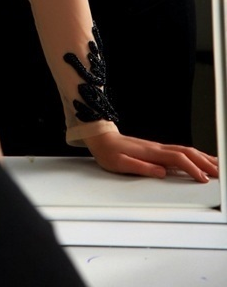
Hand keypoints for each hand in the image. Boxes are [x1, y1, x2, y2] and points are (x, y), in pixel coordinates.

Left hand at [86, 131, 218, 182]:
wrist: (101, 138)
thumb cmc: (109, 152)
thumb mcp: (119, 163)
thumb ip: (140, 167)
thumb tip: (160, 172)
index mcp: (150, 152)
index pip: (177, 158)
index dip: (192, 168)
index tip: (202, 178)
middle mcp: (157, 148)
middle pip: (187, 152)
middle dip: (205, 162)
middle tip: (218, 173)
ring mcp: (158, 147)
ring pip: (186, 150)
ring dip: (202, 157)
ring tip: (216, 166)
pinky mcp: (157, 149)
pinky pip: (180, 151)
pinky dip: (194, 155)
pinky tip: (199, 159)